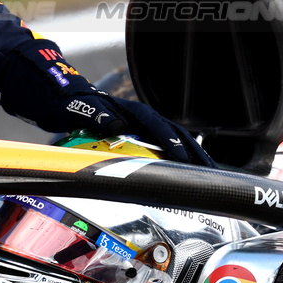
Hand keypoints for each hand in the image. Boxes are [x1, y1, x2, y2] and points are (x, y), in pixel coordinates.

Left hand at [62, 91, 216, 167]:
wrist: (72, 106)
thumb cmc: (78, 107)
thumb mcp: (83, 108)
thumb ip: (97, 114)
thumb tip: (115, 123)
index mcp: (134, 112)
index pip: (157, 126)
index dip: (171, 141)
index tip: (183, 158)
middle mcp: (145, 120)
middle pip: (176, 134)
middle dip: (194, 152)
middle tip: (210, 170)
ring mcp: (147, 131)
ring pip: (176, 144)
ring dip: (193, 158)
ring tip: (210, 175)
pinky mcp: (145, 141)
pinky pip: (166, 152)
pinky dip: (181, 163)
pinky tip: (191, 177)